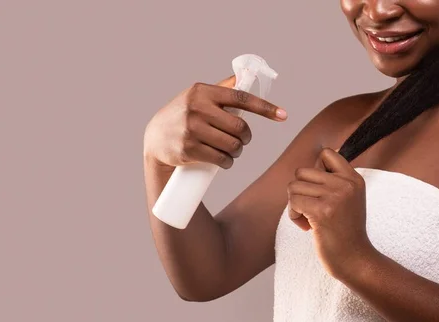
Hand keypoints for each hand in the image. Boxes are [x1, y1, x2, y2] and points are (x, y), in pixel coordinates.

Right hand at [143, 75, 286, 169]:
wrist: (154, 139)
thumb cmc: (183, 115)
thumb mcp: (198, 96)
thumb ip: (222, 88)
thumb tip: (246, 76)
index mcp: (203, 91)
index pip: (241, 97)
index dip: (265, 107)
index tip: (283, 115)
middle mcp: (196, 108)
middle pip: (239, 127)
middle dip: (246, 137)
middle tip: (243, 140)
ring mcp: (191, 129)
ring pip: (232, 145)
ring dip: (238, 151)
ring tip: (233, 151)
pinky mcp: (188, 149)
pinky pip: (221, 159)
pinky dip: (228, 162)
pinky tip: (225, 161)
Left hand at [287, 147, 373, 277]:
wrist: (355, 260)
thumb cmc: (345, 232)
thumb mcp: (348, 199)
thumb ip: (333, 181)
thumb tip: (306, 169)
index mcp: (354, 179)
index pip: (327, 153)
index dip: (315, 170)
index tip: (320, 191)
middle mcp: (347, 184)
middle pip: (302, 171)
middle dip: (300, 191)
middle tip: (311, 209)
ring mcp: (336, 196)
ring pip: (294, 186)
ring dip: (295, 205)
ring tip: (309, 219)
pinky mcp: (323, 210)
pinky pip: (293, 201)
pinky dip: (294, 215)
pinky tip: (307, 227)